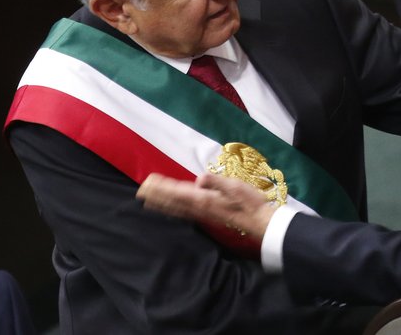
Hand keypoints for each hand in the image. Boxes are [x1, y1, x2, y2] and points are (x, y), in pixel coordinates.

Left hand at [136, 173, 275, 240]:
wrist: (260, 222)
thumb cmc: (250, 202)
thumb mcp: (236, 187)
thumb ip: (217, 182)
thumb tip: (200, 179)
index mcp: (204, 199)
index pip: (178, 192)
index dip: (162, 187)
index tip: (148, 183)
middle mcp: (200, 208)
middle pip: (173, 201)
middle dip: (157, 195)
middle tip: (140, 191)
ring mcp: (203, 213)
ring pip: (177, 208)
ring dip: (162, 203)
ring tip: (148, 199)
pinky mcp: (208, 215)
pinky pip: (184, 212)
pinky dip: (173, 209)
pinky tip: (171, 208)